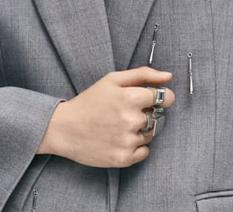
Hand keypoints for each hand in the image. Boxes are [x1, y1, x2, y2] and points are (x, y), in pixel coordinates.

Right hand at [37, 65, 176, 167]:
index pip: (166, 98)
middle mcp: (132, 120)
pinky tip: (119, 140)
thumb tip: (168, 76)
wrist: (64, 128)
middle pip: (157, 117)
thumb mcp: (112, 80)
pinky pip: (144, 152)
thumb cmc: (89, 101)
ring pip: (150, 134)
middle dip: (145, 114)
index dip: (160, 97)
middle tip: (123, 113)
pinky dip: (135, 147)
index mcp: (131, 98)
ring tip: (117, 127)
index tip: (150, 100)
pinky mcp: (124, 159)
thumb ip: (143, 74)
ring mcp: (128, 141)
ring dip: (139, 131)